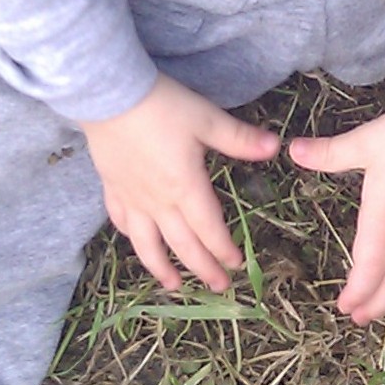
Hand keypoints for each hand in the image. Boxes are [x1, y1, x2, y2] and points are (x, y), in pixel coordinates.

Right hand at [78, 75, 280, 293]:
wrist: (109, 97)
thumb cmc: (162, 106)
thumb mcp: (207, 119)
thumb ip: (240, 139)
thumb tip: (275, 148)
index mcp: (186, 188)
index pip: (210, 229)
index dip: (223, 250)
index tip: (236, 265)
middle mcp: (159, 202)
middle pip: (183, 244)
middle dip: (203, 268)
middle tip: (218, 287)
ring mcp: (133, 198)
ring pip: (148, 244)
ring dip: (162, 267)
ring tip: (174, 286)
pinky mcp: (113, 189)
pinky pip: (122, 222)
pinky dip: (133, 238)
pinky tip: (138, 244)